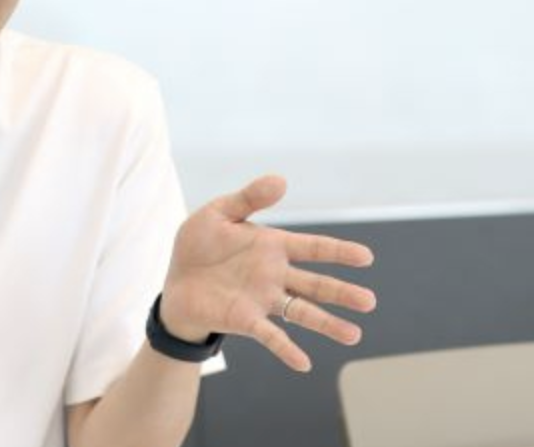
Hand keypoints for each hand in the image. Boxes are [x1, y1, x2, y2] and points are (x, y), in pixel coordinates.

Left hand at [160, 175, 375, 371]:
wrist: (175, 281)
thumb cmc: (198, 245)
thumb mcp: (218, 213)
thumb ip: (248, 199)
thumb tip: (281, 179)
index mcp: (272, 246)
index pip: (313, 248)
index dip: (338, 251)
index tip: (366, 257)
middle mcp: (274, 275)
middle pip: (315, 284)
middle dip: (342, 292)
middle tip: (369, 302)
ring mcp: (262, 299)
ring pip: (301, 311)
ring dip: (326, 324)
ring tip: (353, 335)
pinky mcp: (245, 319)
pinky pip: (270, 336)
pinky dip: (286, 349)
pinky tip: (304, 363)